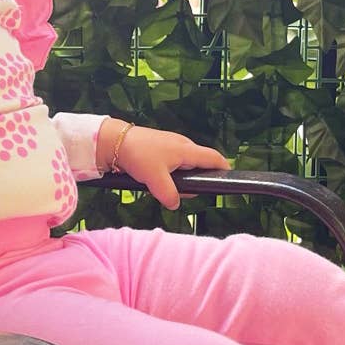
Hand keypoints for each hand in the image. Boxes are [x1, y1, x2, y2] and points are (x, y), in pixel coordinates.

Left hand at [100, 120, 229, 209]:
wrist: (114, 141)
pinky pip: (172, 165)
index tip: (229, 179)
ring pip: (184, 167)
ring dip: (179, 179)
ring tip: (163, 187)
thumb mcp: (155, 179)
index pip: (213, 158)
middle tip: (183, 193)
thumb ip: (169, 194)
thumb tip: (175, 204)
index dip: (223, 169)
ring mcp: (171, 146)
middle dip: (195, 181)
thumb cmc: (138, 155)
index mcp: (186, 150)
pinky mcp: (160, 149)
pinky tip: (155, 180)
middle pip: (199, 165)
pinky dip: (169, 174)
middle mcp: (182, 146)